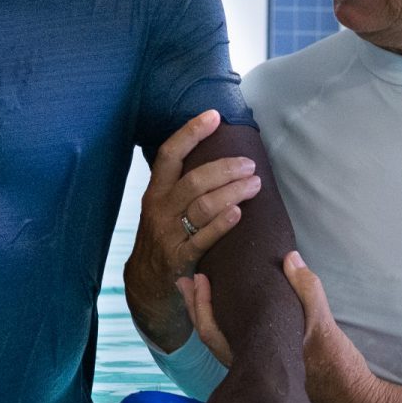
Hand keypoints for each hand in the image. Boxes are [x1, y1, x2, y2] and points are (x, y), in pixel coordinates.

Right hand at [123, 109, 260, 351]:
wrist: (146, 286)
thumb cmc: (164, 239)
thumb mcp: (164, 208)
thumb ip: (182, 186)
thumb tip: (218, 155)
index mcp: (156, 192)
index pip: (169, 154)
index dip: (190, 132)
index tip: (214, 116)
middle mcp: (159, 209)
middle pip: (193, 180)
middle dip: (225, 168)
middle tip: (250, 164)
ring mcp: (168, 235)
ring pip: (202, 206)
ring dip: (232, 192)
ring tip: (255, 185)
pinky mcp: (179, 260)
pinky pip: (202, 239)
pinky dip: (222, 224)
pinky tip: (238, 214)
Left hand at [181, 253, 391, 402]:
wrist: (355, 399)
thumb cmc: (338, 365)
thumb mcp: (325, 325)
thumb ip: (307, 290)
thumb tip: (290, 258)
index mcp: (257, 358)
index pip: (215, 333)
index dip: (201, 306)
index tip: (196, 279)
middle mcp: (251, 368)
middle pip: (211, 337)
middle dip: (196, 308)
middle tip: (184, 280)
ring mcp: (258, 371)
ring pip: (222, 342)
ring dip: (208, 316)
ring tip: (200, 291)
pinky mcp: (268, 370)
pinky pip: (236, 345)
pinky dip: (225, 325)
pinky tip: (227, 311)